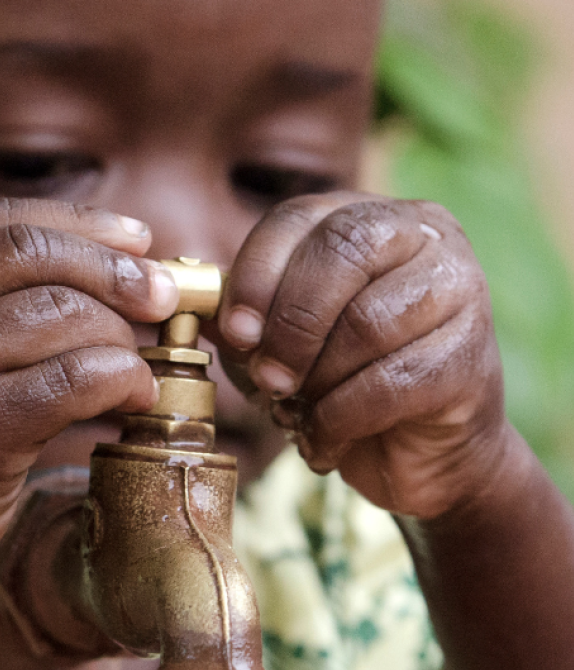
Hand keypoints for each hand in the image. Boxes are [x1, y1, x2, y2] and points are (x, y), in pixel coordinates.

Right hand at [0, 198, 178, 580]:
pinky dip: (123, 380)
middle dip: (117, 272)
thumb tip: (113, 256)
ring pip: (63, 314)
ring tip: (140, 362)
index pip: (2, 222)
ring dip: (121, 337)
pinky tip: (136, 397)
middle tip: (162, 297)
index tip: (138, 241)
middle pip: (36, 256)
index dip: (83, 225)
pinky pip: (77, 378)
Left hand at [216, 192, 508, 518]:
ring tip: (299, 410)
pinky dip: (341, 418)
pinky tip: (326, 437)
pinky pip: (390, 382)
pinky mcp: (471, 356)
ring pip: (367, 322)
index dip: (256, 274)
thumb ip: (245, 318)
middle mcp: (422, 236)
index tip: (236, 333)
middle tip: (268, 379)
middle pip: (341, 252)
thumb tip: (199, 307)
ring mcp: (460, 290)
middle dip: (289, 324)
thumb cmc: (340, 382)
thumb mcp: (279, 342)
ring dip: (317, 379)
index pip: (297, 218)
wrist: (418, 451)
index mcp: (367, 217)